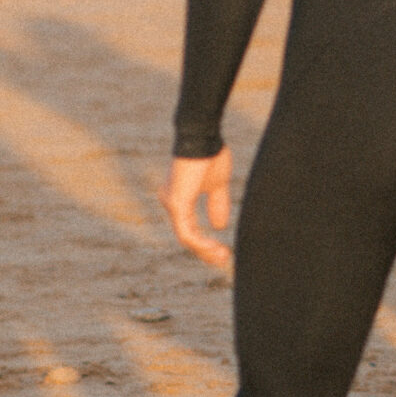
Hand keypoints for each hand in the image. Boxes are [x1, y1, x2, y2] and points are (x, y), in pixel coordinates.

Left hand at [160, 148, 233, 268]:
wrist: (204, 138)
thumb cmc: (210, 155)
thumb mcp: (217, 185)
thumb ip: (217, 205)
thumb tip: (220, 226)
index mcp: (179, 198)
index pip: (189, 228)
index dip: (206, 242)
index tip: (224, 251)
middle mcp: (171, 202)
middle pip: (187, 236)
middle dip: (206, 251)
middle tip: (224, 259)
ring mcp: (172, 204)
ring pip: (186, 237)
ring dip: (206, 250)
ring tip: (223, 256)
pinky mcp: (177, 204)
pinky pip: (187, 232)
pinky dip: (201, 243)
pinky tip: (216, 248)